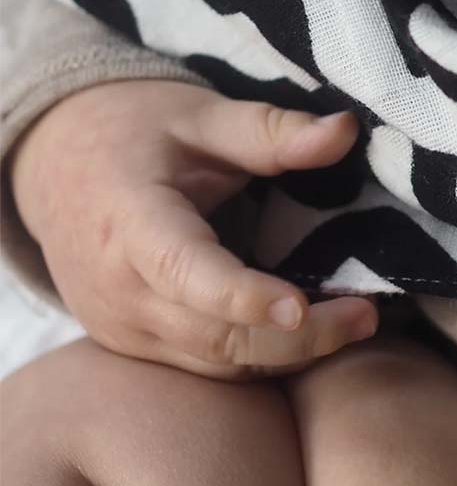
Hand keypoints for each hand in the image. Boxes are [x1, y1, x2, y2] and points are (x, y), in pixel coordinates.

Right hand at [10, 80, 377, 378]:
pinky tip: (313, 334)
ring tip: (357, 323)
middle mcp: (120, 290)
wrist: (59, 165)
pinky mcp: (138, 345)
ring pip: (214, 365)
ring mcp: (124, 328)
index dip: (242, 296)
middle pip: (212, 336)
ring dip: (288, 354)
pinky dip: (261, 357)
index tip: (301, 307)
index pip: (185, 271)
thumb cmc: (137, 133)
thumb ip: (271, 131)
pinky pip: (205, 368)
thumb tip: (345, 130)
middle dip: (295, 338)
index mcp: (130, 223)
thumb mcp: (203, 117)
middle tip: (368, 315)